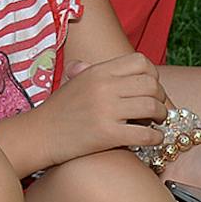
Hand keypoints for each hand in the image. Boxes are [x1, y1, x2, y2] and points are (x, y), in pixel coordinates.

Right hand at [33, 53, 171, 164]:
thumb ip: (85, 69)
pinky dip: (155, 138)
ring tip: (155, 123)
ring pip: (152, 107)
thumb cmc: (58, 110)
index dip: (152, 75)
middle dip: (160, 97)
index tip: (149, 88)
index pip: (141, 62)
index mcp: (98, 71)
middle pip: (151, 84)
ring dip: (161, 117)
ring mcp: (106, 110)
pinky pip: (146, 134)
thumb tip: (87, 63)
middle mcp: (104, 86)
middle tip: (157, 109)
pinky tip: (151, 139)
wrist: (39, 134)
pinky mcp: (108, 134)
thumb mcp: (71, 81)